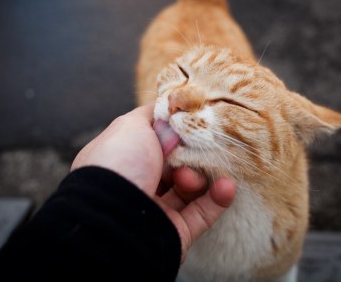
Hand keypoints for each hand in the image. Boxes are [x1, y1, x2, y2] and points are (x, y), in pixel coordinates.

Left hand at [71, 104, 235, 260]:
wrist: (113, 216)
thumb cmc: (119, 163)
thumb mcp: (131, 126)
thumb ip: (152, 116)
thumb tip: (170, 109)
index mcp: (123, 160)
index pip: (154, 143)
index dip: (173, 133)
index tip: (194, 123)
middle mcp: (137, 184)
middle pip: (175, 164)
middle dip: (190, 155)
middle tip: (195, 150)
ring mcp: (156, 210)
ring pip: (190, 188)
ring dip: (201, 177)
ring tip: (192, 176)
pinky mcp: (176, 231)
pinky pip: (203, 213)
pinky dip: (218, 198)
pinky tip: (226, 186)